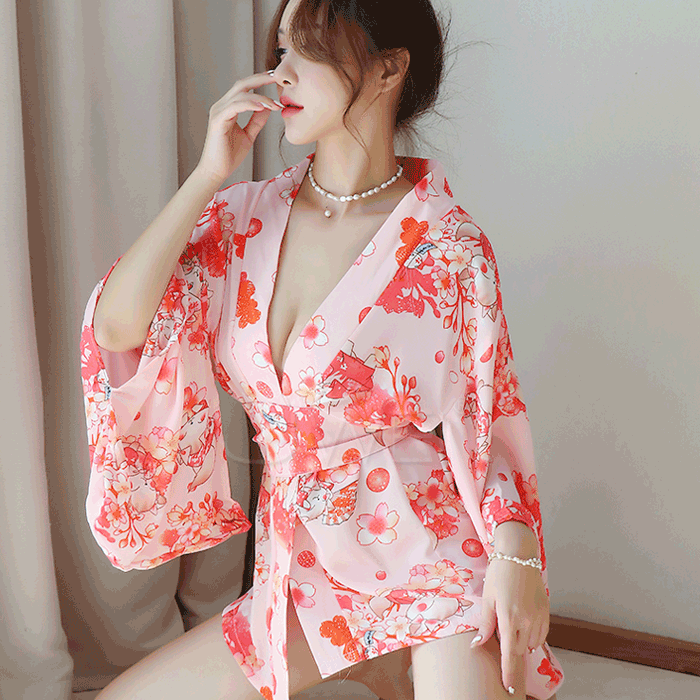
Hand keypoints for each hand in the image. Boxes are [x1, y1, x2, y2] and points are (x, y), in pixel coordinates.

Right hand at [195, 70, 282, 185]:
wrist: (216, 172)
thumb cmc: (229, 156)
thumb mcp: (248, 135)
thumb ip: (257, 121)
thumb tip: (268, 107)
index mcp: (228, 108)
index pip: (245, 88)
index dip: (260, 81)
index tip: (276, 79)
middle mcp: (222, 106)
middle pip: (242, 84)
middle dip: (261, 78)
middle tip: (278, 77)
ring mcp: (218, 112)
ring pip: (240, 94)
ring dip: (261, 97)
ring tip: (276, 104)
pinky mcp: (218, 121)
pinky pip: (235, 106)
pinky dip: (250, 104)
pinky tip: (263, 107)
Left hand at [470, 557, 549, 693]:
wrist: (519, 555)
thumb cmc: (499, 574)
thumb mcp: (487, 598)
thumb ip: (485, 624)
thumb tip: (477, 645)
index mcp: (508, 618)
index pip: (509, 655)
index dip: (509, 674)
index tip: (510, 688)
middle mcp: (526, 620)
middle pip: (520, 652)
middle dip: (512, 658)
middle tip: (506, 658)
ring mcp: (538, 617)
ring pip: (531, 644)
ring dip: (521, 645)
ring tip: (512, 629)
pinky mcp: (546, 611)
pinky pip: (541, 635)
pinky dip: (532, 637)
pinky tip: (523, 627)